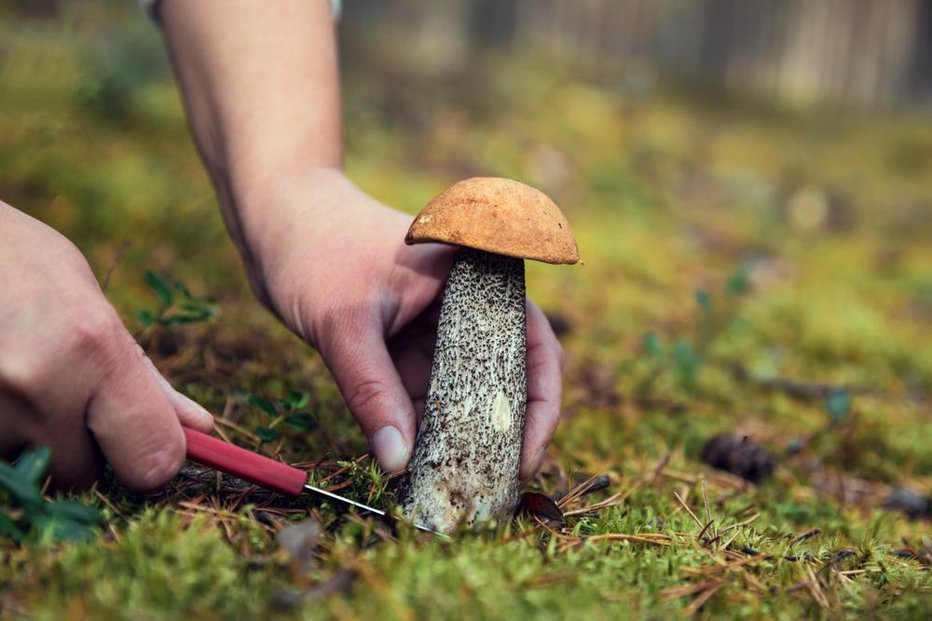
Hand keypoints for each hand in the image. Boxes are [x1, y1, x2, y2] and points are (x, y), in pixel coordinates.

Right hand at [0, 202, 213, 489]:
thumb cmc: (21, 264)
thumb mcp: (94, 305)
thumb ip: (144, 377)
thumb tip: (200, 429)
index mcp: (93, 348)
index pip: (149, 460)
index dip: (151, 461)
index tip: (144, 446)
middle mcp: (39, 384)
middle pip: (81, 473)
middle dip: (78, 445)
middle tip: (59, 391)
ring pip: (29, 466)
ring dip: (27, 439)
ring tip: (14, 376)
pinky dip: (0, 428)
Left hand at [242, 170, 562, 478]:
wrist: (275, 220)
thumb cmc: (315, 249)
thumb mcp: (345, 324)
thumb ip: (372, 392)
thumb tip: (397, 463)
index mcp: (478, 276)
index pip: (534, 344)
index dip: (540, 405)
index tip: (525, 457)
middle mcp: (469, 302)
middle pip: (510, 374)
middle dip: (505, 431)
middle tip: (496, 486)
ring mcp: (441, 326)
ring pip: (469, 391)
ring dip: (465, 436)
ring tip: (458, 485)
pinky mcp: (413, 346)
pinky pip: (432, 394)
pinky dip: (429, 428)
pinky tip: (421, 463)